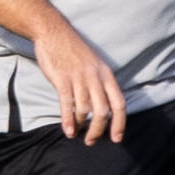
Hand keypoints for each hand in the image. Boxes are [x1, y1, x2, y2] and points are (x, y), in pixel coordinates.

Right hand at [32, 20, 125, 143]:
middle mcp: (96, 78)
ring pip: (86, 109)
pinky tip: (68, 131)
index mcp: (107, 75)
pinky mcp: (62, 79)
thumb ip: (101, 83)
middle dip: (99, 130)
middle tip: (92, 141)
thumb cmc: (74, 51)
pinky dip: (68, 120)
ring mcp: (79, 78)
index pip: (119, 104)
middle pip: (103, 111)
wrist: (54, 32)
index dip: (120, 123)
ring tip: (77, 136)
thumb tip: (104, 107)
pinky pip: (68, 104)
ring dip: (82, 127)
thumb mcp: (95, 65)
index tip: (117, 138)